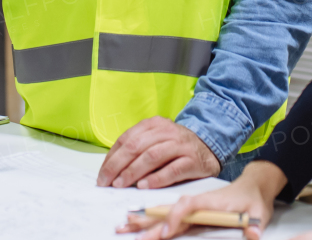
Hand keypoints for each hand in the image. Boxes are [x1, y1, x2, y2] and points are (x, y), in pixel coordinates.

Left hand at [97, 117, 220, 188]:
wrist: (209, 148)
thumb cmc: (176, 148)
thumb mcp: (156, 141)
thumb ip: (137, 150)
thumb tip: (111, 170)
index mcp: (154, 125)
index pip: (127, 139)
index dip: (112, 157)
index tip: (102, 175)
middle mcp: (167, 131)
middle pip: (136, 146)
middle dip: (118, 165)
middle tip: (106, 182)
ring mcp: (180, 145)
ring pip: (152, 156)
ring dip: (133, 171)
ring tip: (120, 185)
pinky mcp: (192, 160)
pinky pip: (172, 170)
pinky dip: (156, 178)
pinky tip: (143, 186)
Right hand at [118, 160, 286, 239]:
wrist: (253, 186)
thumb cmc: (254, 199)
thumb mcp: (259, 212)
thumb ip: (255, 225)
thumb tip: (254, 235)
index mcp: (210, 202)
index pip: (188, 207)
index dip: (176, 218)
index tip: (166, 231)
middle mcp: (197, 203)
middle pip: (169, 211)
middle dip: (148, 220)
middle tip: (126, 228)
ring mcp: (192, 208)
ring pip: (165, 214)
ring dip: (145, 220)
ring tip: (124, 226)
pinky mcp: (191, 213)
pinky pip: (169, 217)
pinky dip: (153, 220)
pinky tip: (138, 224)